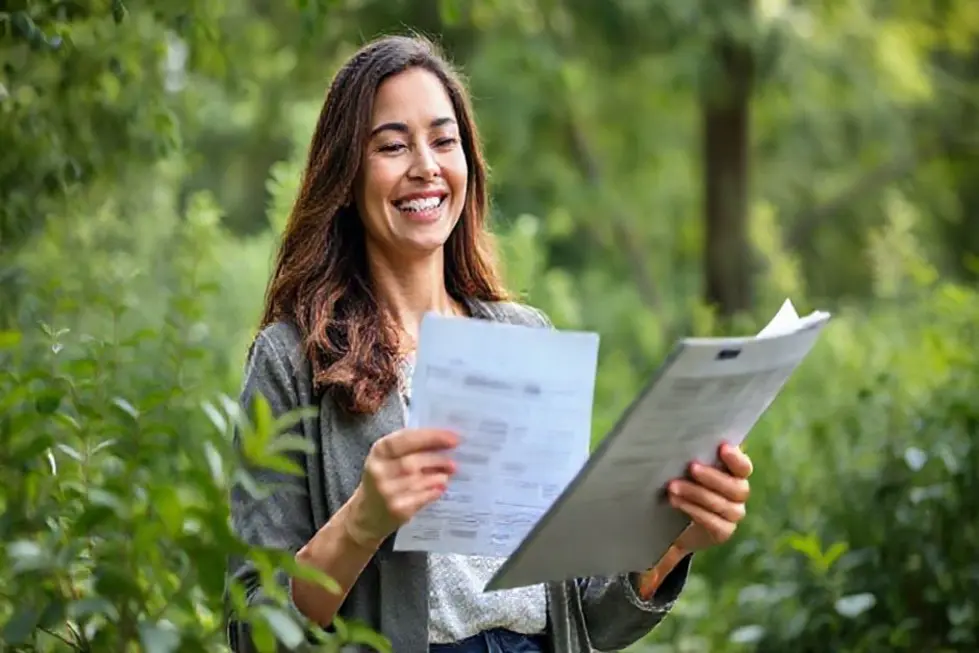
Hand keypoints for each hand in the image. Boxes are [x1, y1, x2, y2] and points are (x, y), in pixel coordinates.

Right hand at [345, 428, 458, 547]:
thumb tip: (445, 440)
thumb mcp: (388, 459)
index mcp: (378, 451)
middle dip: (437, 460)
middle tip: (453, 462)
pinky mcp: (396, 509)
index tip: (454, 438)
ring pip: (419, 481)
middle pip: (413, 462)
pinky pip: (422, 497)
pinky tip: (440, 488)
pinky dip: (434, 491)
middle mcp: (379, 471)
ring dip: (438, 476)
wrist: (365, 515)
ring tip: (447, 473)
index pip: (405, 438)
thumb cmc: (383, 479)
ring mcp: (386, 492)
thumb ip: (411, 448)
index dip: (431, 437)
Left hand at [668, 443, 752, 552]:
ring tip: (673, 486)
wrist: (673, 520)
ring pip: (722, 505)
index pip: (743, 467)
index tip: (722, 447)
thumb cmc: (683, 482)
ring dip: (696, 494)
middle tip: (691, 467)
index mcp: (735, 474)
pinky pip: (713, 522)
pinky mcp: (723, 532)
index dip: (736, 458)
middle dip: (712, 477)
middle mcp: (739, 494)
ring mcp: (733, 515)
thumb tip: (685, 437)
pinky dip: (693, 510)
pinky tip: (677, 502)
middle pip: (736, 487)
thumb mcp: (688, 467)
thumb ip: (696, 455)